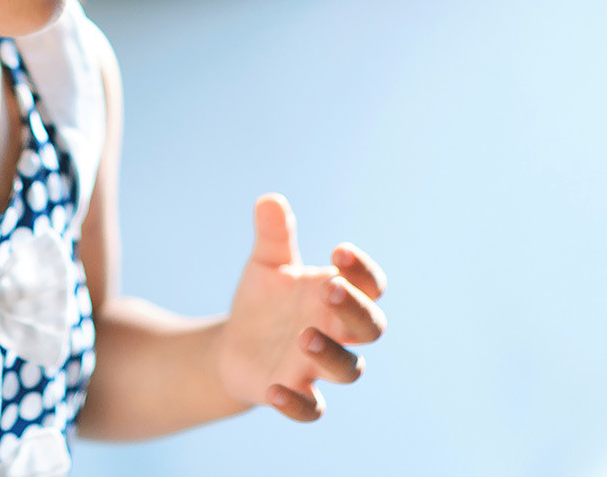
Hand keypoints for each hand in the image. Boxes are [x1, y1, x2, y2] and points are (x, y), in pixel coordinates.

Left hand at [213, 193, 386, 422]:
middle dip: (355, 309)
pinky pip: (310, 408)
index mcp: (337, 295)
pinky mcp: (296, 392)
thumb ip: (273, 235)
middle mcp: (337, 331)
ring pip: (348, 369)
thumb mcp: (266, 264)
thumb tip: (269, 199)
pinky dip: (297, 404)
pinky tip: (275, 391)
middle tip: (331, 288)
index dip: (362, 270)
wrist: (236, 344)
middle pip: (370, 327)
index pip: (370, 284)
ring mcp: (318, 365)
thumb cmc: (265, 300)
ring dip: (330, 354)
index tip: (338, 251)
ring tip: (303, 337)